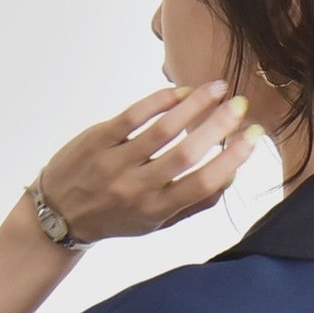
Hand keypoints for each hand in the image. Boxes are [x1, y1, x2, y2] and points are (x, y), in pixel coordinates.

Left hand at [37, 81, 261, 245]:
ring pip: (163, 129)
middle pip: (187, 153)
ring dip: (195, 105)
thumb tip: (230, 176)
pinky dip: (161, 100)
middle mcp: (138, 188)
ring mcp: (117, 162)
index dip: (232, 160)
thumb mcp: (155, 223)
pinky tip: (181, 92)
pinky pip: (135, 115)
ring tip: (217, 89)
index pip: (203, 185)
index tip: (252, 138)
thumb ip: (192, 204)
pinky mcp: (99, 139)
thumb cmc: (115, 218)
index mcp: (156, 211)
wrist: (60, 214)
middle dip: (218, 126)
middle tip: (239, 106)